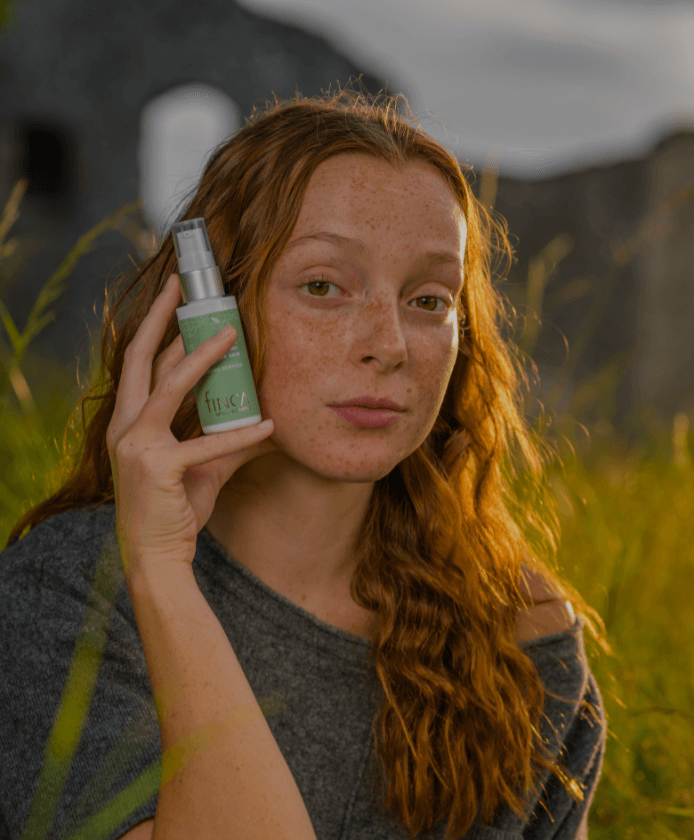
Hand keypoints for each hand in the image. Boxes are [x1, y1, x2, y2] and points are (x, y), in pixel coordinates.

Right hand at [106, 273, 278, 578]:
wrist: (156, 557)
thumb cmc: (175, 510)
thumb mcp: (206, 469)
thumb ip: (232, 444)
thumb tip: (272, 424)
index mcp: (128, 423)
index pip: (143, 365)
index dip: (159, 329)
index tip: (177, 299)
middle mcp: (125, 427)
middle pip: (140, 358)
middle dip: (161, 316)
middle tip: (182, 284)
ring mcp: (136, 446)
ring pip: (170, 387)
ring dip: (202, 356)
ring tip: (231, 333)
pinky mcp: (157, 468)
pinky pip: (207, 444)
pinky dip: (240, 436)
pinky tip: (269, 428)